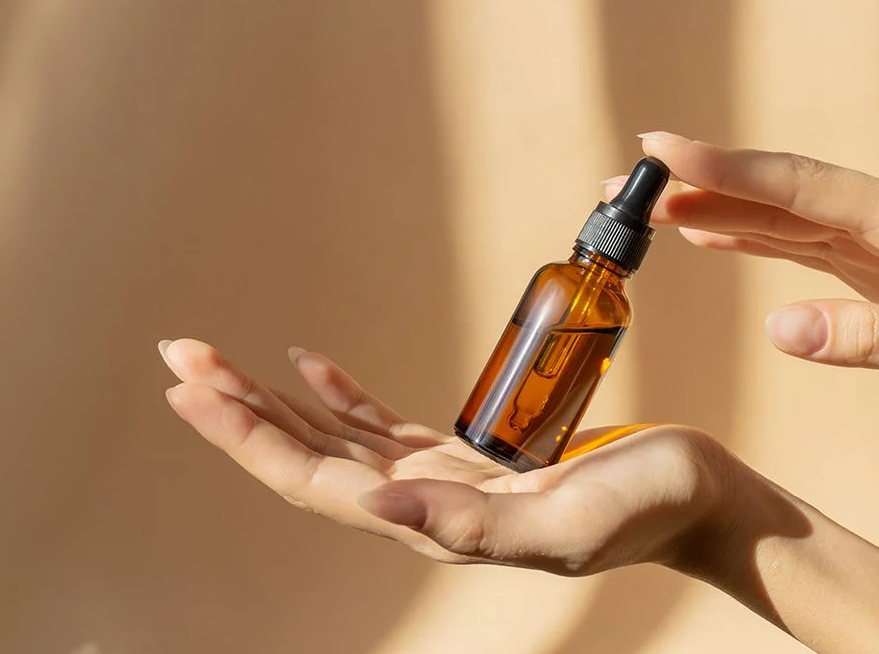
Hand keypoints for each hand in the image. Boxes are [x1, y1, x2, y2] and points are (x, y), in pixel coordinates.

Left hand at [157, 338, 734, 575]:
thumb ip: (471, 521)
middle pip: (305, 456)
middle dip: (237, 409)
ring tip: (213, 357)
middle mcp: (421, 505)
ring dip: (272, 399)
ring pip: (332, 438)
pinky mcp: (467, 455)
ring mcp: (440, 479)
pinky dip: (339, 392)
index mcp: (433, 524)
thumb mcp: (566, 520)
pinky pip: (382, 423)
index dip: (248, 439)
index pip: (313, 482)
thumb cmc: (647, 510)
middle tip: (180, 353)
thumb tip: (373, 505)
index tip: (195, 390)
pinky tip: (309, 364)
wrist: (699, 503)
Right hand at [619, 131, 878, 405]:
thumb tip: (780, 327)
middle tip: (625, 184)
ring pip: (786, 209)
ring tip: (646, 206)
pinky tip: (708, 229)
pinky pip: (803, 235)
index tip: (661, 149)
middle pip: (780, 187)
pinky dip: (751, 229)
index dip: (726, 167)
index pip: (800, 186)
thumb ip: (872, 340)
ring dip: (717, 204)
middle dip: (701, 180)